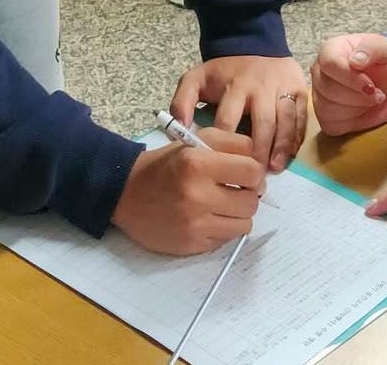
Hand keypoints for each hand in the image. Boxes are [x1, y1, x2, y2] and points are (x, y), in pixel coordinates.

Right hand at [112, 127, 263, 254]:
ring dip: (238, 215)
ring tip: (222, 205)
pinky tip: (208, 219)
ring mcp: (195, 224)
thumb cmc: (166, 165)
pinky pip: (227, 240)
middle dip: (248, 195)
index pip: (252, 171)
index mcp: (198, 164)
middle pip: (251, 202)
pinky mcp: (192, 245)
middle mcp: (197, 195)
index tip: (245, 174)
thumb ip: (232, 144)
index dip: (253, 173)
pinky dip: (223, 229)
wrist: (126, 194)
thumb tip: (260, 167)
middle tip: (234, 190)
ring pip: (244, 224)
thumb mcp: (196, 141)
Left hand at [171, 55, 307, 171]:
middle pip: (262, 123)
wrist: (254, 43)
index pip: (229, 121)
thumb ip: (182, 102)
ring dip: (281, 147)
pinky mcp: (299, 90)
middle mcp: (261, 88)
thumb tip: (177, 129)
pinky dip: (297, 136)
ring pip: (286, 120)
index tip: (222, 167)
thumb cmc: (224, 71)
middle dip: (258, 151)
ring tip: (274, 168)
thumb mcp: (195, 79)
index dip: (225, 146)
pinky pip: (301, 116)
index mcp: (234, 87)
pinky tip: (290, 154)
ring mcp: (282, 88)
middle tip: (254, 176)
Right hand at [311, 34, 386, 136]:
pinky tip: (361, 111)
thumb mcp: (386, 49)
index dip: (351, 78)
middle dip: (359, 96)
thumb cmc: (385, 63)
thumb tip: (355, 60)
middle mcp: (318, 71)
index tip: (371, 86)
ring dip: (357, 108)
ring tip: (371, 100)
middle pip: (329, 89)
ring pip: (328, 109)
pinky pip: (330, 124)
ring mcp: (318, 94)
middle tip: (377, 93)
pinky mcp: (323, 116)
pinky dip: (351, 122)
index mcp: (330, 49)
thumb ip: (371, 48)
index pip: (330, 63)